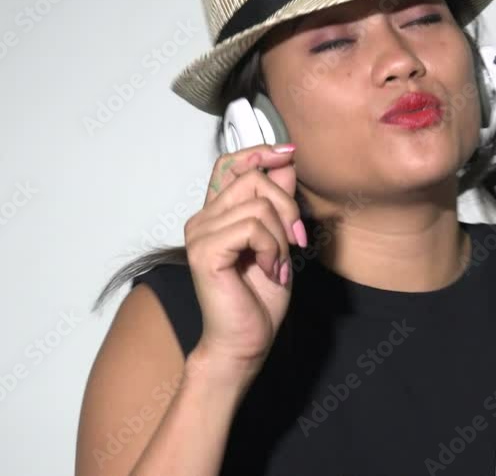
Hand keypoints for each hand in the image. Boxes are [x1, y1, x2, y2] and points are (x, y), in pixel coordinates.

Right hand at [184, 143, 307, 371]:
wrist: (246, 342)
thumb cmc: (260, 298)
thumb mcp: (280, 241)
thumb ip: (279, 204)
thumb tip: (286, 163)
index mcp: (218, 214)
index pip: (230, 164)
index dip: (259, 152)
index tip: (288, 154)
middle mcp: (203, 219)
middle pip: (253, 179)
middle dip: (287, 206)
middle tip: (295, 241)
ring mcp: (200, 234)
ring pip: (258, 205)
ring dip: (281, 237)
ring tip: (277, 265)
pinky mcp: (205, 251)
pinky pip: (253, 228)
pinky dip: (272, 249)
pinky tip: (269, 271)